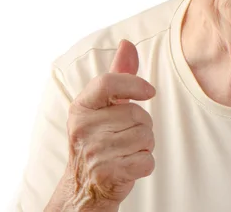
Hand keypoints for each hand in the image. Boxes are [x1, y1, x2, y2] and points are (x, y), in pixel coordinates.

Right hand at [64, 39, 156, 208]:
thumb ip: (118, 75)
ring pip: (146, 137)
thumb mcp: (103, 106)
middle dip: (141, 125)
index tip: (149, 92)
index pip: (109, 82)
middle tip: (123, 136)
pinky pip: (147, 160)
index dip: (134, 84)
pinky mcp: (108, 174)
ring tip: (125, 151)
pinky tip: (128, 166)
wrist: (84, 186)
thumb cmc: (100, 138)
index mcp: (81, 107)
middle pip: (138, 114)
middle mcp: (83, 128)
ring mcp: (94, 152)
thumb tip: (127, 43)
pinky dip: (145, 164)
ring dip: (144, 145)